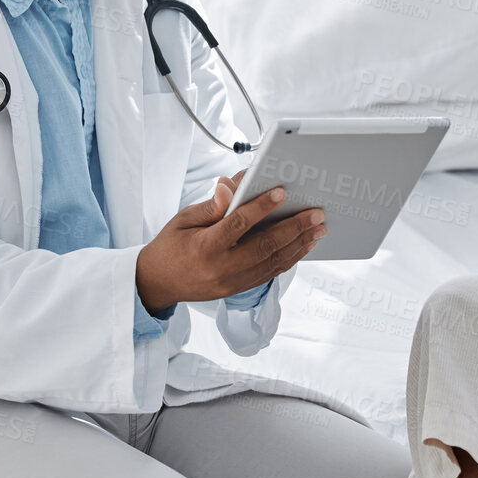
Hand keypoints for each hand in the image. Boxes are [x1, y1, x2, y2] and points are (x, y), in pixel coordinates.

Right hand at [136, 181, 324, 313]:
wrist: (159, 283)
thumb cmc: (171, 245)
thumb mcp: (184, 219)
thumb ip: (211, 206)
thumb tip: (230, 187)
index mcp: (205, 247)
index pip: (238, 224)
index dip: (261, 207)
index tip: (281, 192)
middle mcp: (222, 268)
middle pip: (265, 246)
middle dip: (294, 228)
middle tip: (316, 213)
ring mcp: (233, 282)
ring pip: (273, 262)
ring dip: (299, 244)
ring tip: (318, 228)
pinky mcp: (239, 289)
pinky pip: (270, 273)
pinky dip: (289, 258)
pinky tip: (302, 245)